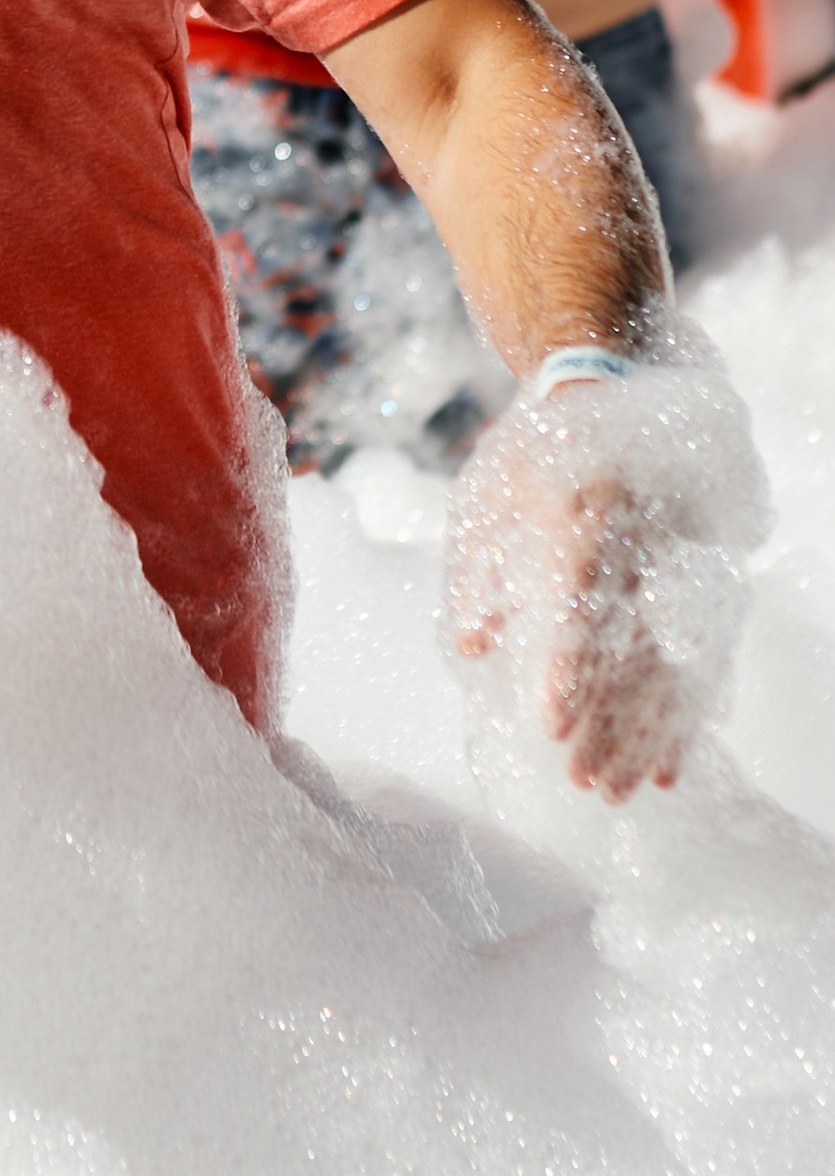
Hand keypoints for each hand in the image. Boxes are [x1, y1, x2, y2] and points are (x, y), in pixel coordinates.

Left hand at [452, 441, 695, 799]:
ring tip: (618, 791)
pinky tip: (669, 766)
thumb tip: (474, 648)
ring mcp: (678, 560)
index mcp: (581, 516)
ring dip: (644, 733)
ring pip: (670, 661)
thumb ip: (482, 572)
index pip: (578, 604)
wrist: (614, 385)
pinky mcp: (699, 577)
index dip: (567, 669)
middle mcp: (640, 542)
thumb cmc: (536, 447)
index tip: (551, 725)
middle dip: (607, 721)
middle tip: (582, 780)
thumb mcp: (490, 493)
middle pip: (630, 645)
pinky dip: (684, 716)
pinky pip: (699, 657)